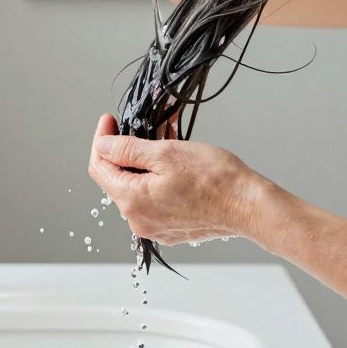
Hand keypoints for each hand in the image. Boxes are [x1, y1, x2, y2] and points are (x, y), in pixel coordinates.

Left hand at [87, 113, 275, 245]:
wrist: (248, 206)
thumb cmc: (214, 179)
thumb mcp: (166, 153)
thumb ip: (127, 149)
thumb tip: (102, 144)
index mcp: (131, 201)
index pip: (99, 167)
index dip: (101, 140)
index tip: (110, 120)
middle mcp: (138, 220)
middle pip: (117, 178)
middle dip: (126, 149)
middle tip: (141, 125)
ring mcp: (155, 226)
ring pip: (137, 186)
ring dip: (145, 161)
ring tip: (164, 138)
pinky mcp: (171, 227)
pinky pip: (154, 198)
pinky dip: (158, 177)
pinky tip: (174, 160)